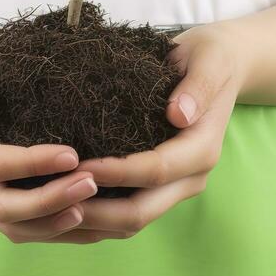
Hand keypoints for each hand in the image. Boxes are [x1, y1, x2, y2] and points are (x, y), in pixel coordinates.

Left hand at [71, 22, 240, 242]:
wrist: (221, 64)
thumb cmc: (211, 57)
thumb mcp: (209, 60)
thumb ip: (197, 87)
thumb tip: (179, 115)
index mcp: (202, 148)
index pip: (157, 170)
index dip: (118, 171)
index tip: (81, 165)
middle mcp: (191, 175)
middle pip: (143, 209)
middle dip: (99, 208)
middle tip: (55, 195)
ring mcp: (177, 184)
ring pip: (134, 218)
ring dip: (95, 217)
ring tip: (53, 205)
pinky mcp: (161, 183)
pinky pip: (130, 208)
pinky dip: (101, 212)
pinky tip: (67, 200)